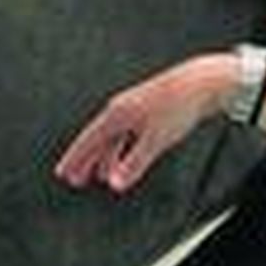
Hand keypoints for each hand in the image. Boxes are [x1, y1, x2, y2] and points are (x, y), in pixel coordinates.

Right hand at [54, 54, 230, 192]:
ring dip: (105, 158)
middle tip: (74, 179)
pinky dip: (122, 149)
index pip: (89, 140)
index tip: (63, 173)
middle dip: (86, 160)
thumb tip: (116, 183)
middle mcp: (122, 108)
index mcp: (118, 113)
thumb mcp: (156, 140)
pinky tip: (124, 159)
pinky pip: (126, 133)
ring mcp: (135, 108)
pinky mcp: (148, 110)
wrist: (202, 82)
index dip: (75, 158)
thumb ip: (135, 163)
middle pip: (98, 138)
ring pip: (113, 137)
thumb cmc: (179, 105)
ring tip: (100, 176)